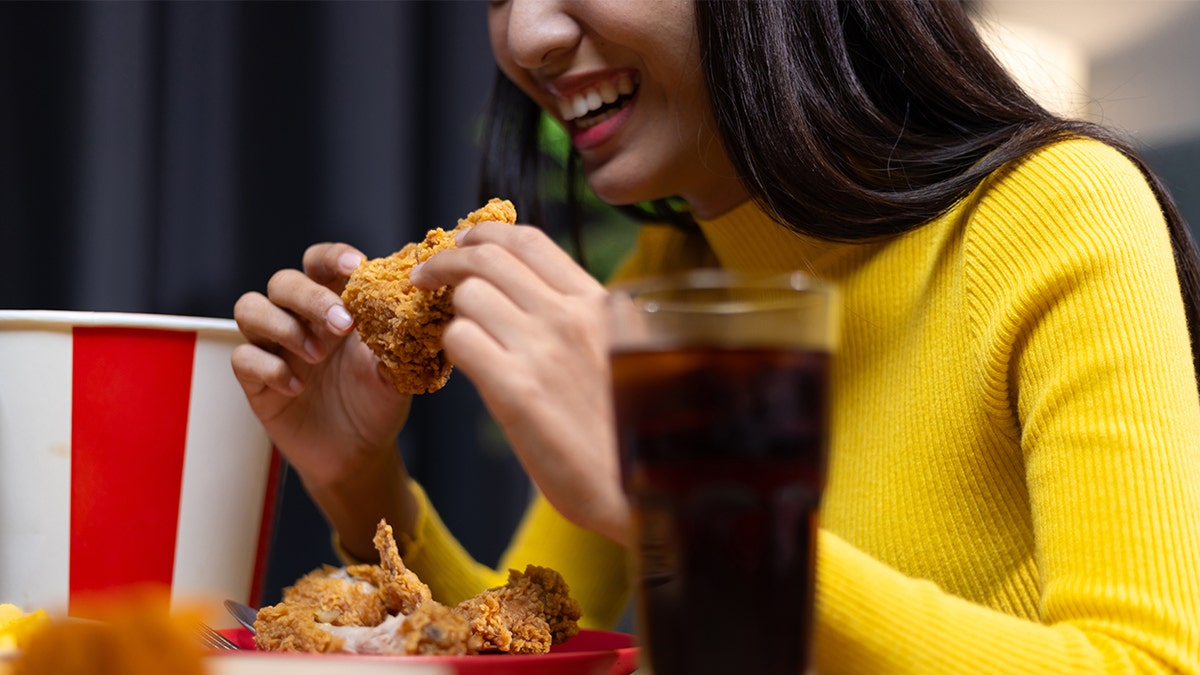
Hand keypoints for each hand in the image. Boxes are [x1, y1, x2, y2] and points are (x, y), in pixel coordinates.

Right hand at [232, 242, 415, 556]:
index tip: (356, 267)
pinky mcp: (256, 380)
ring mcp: (274, 346)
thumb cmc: (378, 400)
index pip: (320, 262)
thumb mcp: (397, 366)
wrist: (360, 452)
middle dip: (311, 298)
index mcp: (334, 303)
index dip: (332, 258)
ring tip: (317, 355)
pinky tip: (298, 387)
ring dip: (282, 325)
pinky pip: (243, 357)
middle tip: (343, 324)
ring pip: (249, 308)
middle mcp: (298, 318)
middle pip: (284, 282)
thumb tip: (426, 301)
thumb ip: (402, 333)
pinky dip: (268, 367)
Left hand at [410, 222, 630, 544]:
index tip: (463, 242)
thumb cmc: (636, 432)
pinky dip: (451, 348)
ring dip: (450, 312)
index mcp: (601, 303)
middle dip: (446, 260)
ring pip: (469, 295)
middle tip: (425, 277)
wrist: (649, 490)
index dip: (484, 234)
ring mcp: (544, 351)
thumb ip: (589, 322)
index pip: (528, 241)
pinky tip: (462, 367)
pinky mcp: (518, 392)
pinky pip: (460, 341)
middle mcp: (572, 316)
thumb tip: (541, 299)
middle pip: (488, 257)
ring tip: (452, 335)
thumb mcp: (627, 356)